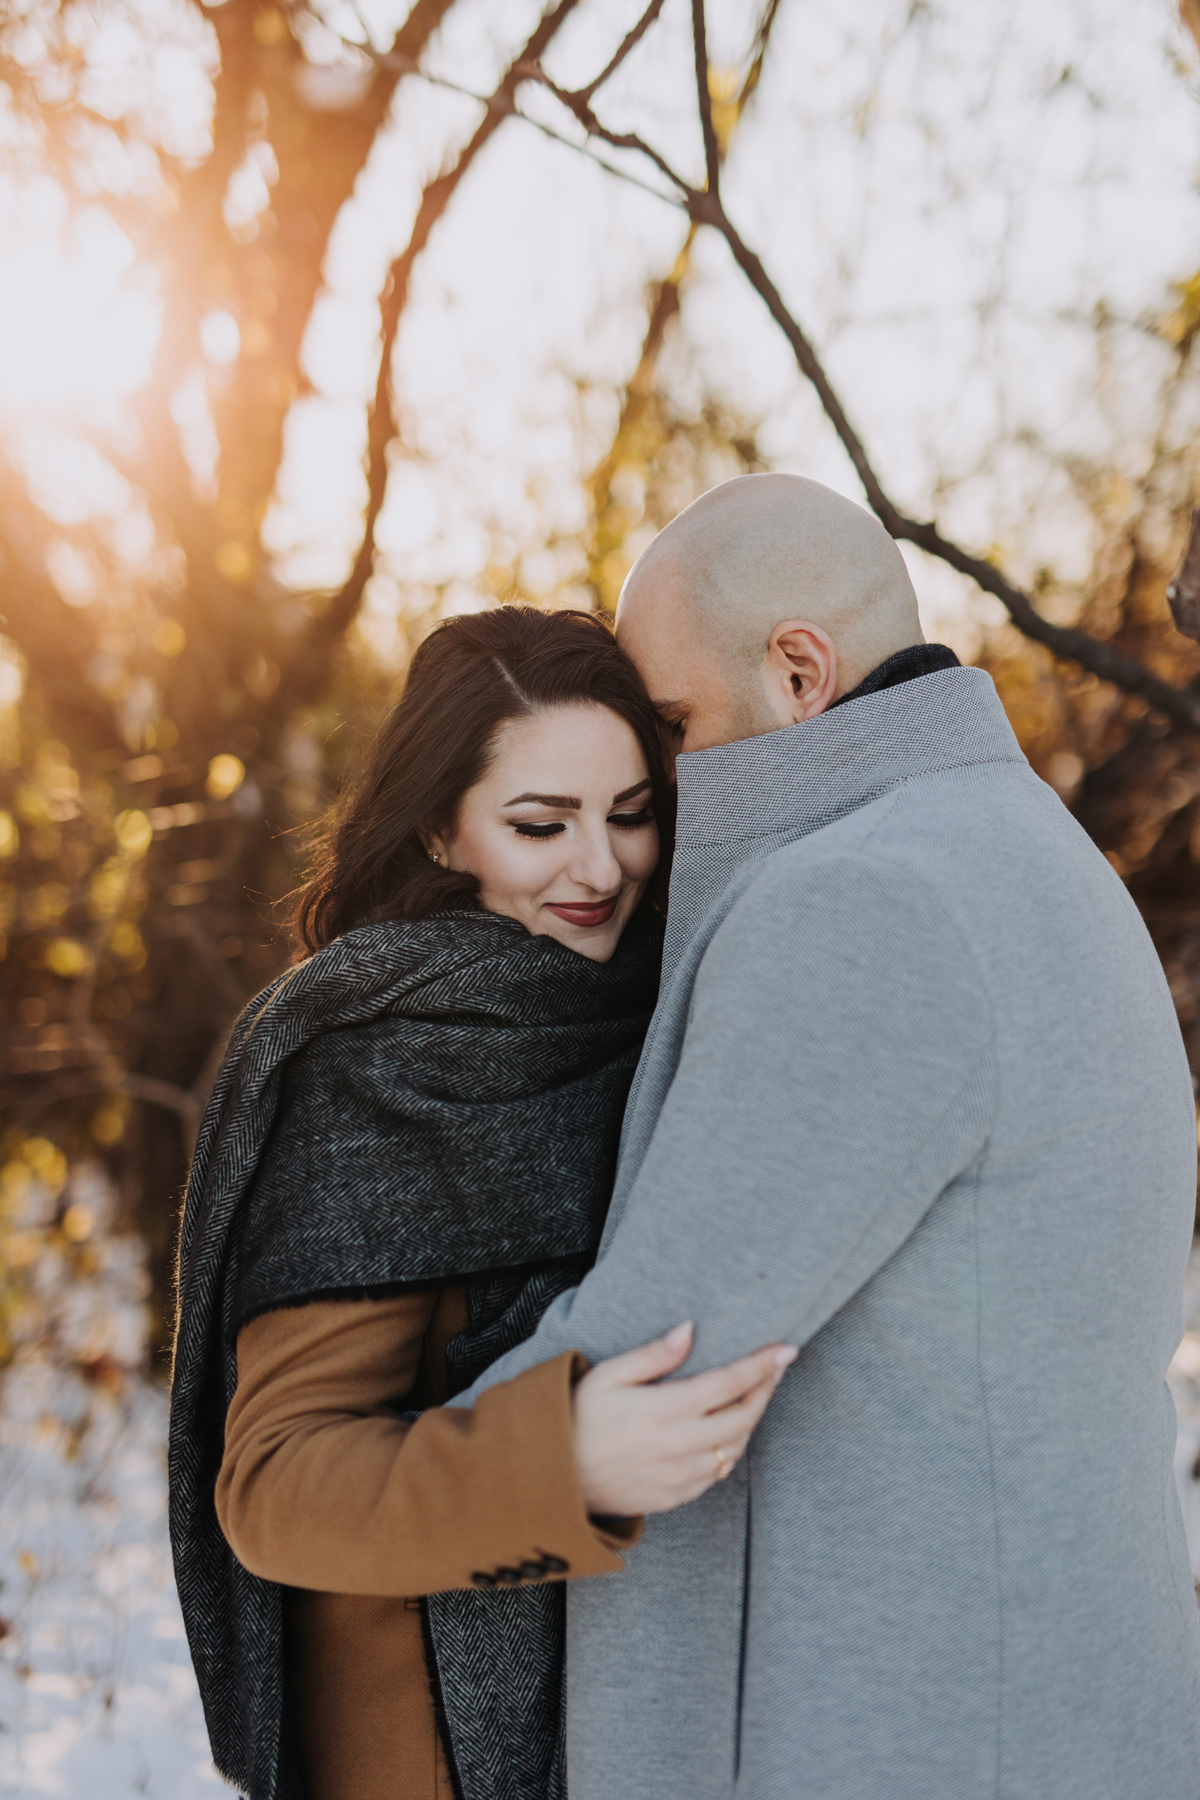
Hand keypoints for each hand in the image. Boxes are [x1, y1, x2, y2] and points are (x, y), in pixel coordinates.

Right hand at [572, 1324, 796, 1517]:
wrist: (556, 1478)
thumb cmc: (579, 1417)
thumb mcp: (608, 1375)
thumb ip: (653, 1355)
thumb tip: (689, 1329)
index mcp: (664, 1409)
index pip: (728, 1383)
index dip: (761, 1366)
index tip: (785, 1349)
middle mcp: (680, 1445)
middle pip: (743, 1416)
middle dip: (766, 1389)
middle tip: (776, 1367)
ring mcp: (681, 1475)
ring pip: (736, 1446)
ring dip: (752, 1419)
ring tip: (756, 1394)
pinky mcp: (677, 1495)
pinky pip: (719, 1472)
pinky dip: (732, 1447)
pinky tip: (729, 1430)